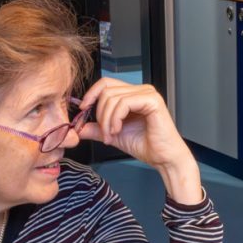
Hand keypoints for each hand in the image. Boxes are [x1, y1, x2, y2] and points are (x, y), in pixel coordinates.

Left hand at [77, 78, 202, 203]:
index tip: (83, 110)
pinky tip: (118, 130)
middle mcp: (141, 90)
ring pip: (113, 97)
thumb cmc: (146, 146)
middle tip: (104, 134)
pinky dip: (115, 118)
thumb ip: (97, 129)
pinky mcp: (152, 101)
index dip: (91, 94)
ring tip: (111, 135)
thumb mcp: (114, 135)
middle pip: (106, 90)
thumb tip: (78, 128)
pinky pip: (123, 103)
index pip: (106, 84)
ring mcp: (147, 93)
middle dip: (99, 114)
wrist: (164, 159)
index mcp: (132, 95)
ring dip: (106, 120)